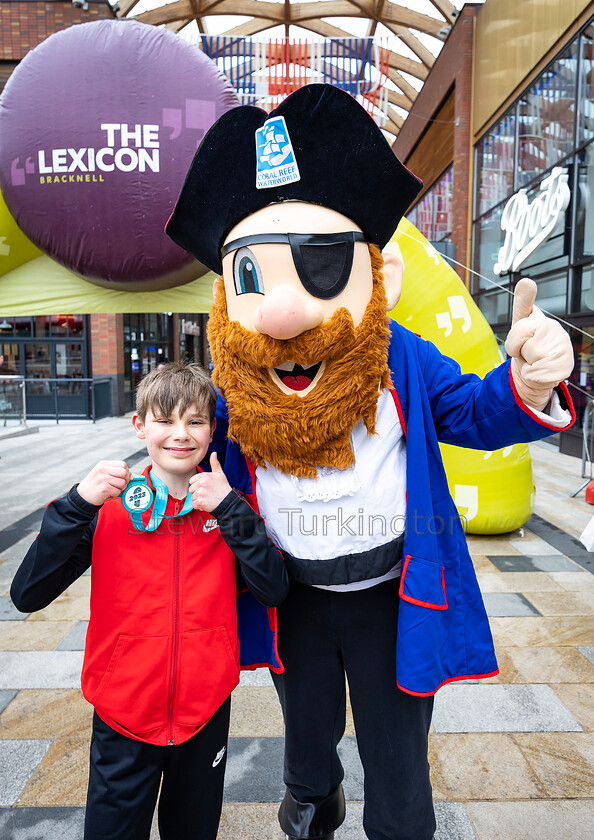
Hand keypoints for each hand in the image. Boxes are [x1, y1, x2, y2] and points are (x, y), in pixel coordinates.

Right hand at [77, 460, 132, 505]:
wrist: (83, 496)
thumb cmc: (94, 485)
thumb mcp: (102, 473)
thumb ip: (115, 472)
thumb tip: (131, 476)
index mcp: (103, 464)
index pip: (123, 464)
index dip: (127, 472)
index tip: (125, 478)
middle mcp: (103, 469)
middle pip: (124, 473)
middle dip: (126, 480)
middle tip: (120, 485)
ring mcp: (103, 478)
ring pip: (123, 483)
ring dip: (119, 489)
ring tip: (111, 489)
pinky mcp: (104, 488)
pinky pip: (118, 491)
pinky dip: (115, 495)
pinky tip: (108, 494)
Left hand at [189, 453, 230, 512]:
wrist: (228, 501)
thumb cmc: (223, 487)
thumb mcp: (220, 474)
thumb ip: (215, 463)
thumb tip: (214, 453)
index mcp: (204, 476)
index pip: (192, 481)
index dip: (197, 485)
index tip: (205, 487)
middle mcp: (201, 484)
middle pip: (191, 489)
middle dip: (197, 492)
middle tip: (207, 493)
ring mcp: (200, 493)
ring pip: (192, 497)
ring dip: (199, 499)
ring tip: (208, 498)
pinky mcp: (200, 502)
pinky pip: (194, 505)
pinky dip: (199, 506)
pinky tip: (206, 503)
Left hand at [504, 278, 573, 411]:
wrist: (535, 375)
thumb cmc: (527, 350)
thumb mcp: (517, 330)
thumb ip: (520, 307)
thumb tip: (526, 281)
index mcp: (538, 319)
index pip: (525, 308)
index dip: (525, 296)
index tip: (526, 283)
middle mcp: (553, 329)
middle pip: (521, 335)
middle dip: (516, 347)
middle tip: (524, 351)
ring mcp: (562, 345)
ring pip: (531, 352)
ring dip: (526, 362)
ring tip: (533, 360)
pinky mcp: (565, 363)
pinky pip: (537, 370)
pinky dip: (532, 374)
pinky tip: (538, 370)